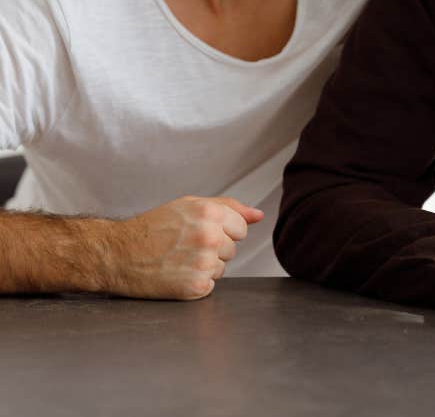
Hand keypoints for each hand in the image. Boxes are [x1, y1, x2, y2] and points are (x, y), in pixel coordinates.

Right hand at [108, 196, 263, 299]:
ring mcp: (203, 262)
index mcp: (210, 213)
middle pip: (232, 249)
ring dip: (205, 266)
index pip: (241, 228)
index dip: (222, 231)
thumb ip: (229, 207)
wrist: (118, 254)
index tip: (199, 232)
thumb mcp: (190, 206)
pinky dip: (195, 283)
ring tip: (178, 259)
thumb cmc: (154, 228)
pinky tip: (176, 274)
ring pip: (222, 268)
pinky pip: (210, 285)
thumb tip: (258, 215)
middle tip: (184, 246)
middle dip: (214, 249)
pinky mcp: (195, 286)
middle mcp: (209, 236)